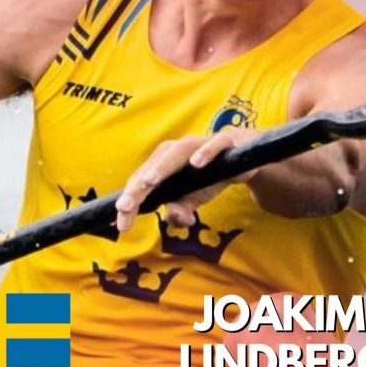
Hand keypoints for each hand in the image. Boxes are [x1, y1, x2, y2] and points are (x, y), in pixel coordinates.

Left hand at [115, 128, 259, 232]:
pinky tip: (196, 163)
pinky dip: (205, 152)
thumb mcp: (192, 200)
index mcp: (164, 163)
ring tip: (149, 181)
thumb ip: (180, 211)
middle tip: (126, 205)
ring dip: (162, 166)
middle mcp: (177, 150)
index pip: (142, 182)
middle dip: (138, 186)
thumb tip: (172, 218)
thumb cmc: (209, 177)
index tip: (123, 224)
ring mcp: (200, 144)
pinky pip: (214, 144)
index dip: (131, 201)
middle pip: (153, 165)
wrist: (243, 160)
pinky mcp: (224, 142)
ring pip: (178, 151)